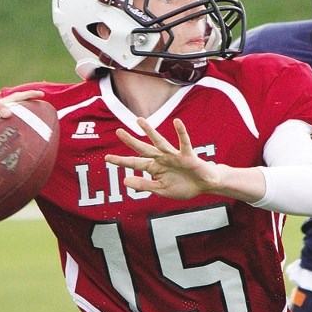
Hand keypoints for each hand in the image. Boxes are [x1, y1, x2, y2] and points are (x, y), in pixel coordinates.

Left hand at [105, 118, 221, 199]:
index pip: (135, 164)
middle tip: (118, 131)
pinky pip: (184, 143)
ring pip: (160, 142)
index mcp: (155, 168)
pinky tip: (177, 122)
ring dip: (150, 132)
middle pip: (144, 149)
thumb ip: (144, 185)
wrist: (205, 185)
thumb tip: (124, 180)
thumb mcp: (161, 190)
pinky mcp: (188, 156)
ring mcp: (174, 155)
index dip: (122, 161)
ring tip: (140, 121)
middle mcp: (162, 159)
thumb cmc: (184, 186)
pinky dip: (181, 133)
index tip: (106, 159)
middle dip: (131, 141)